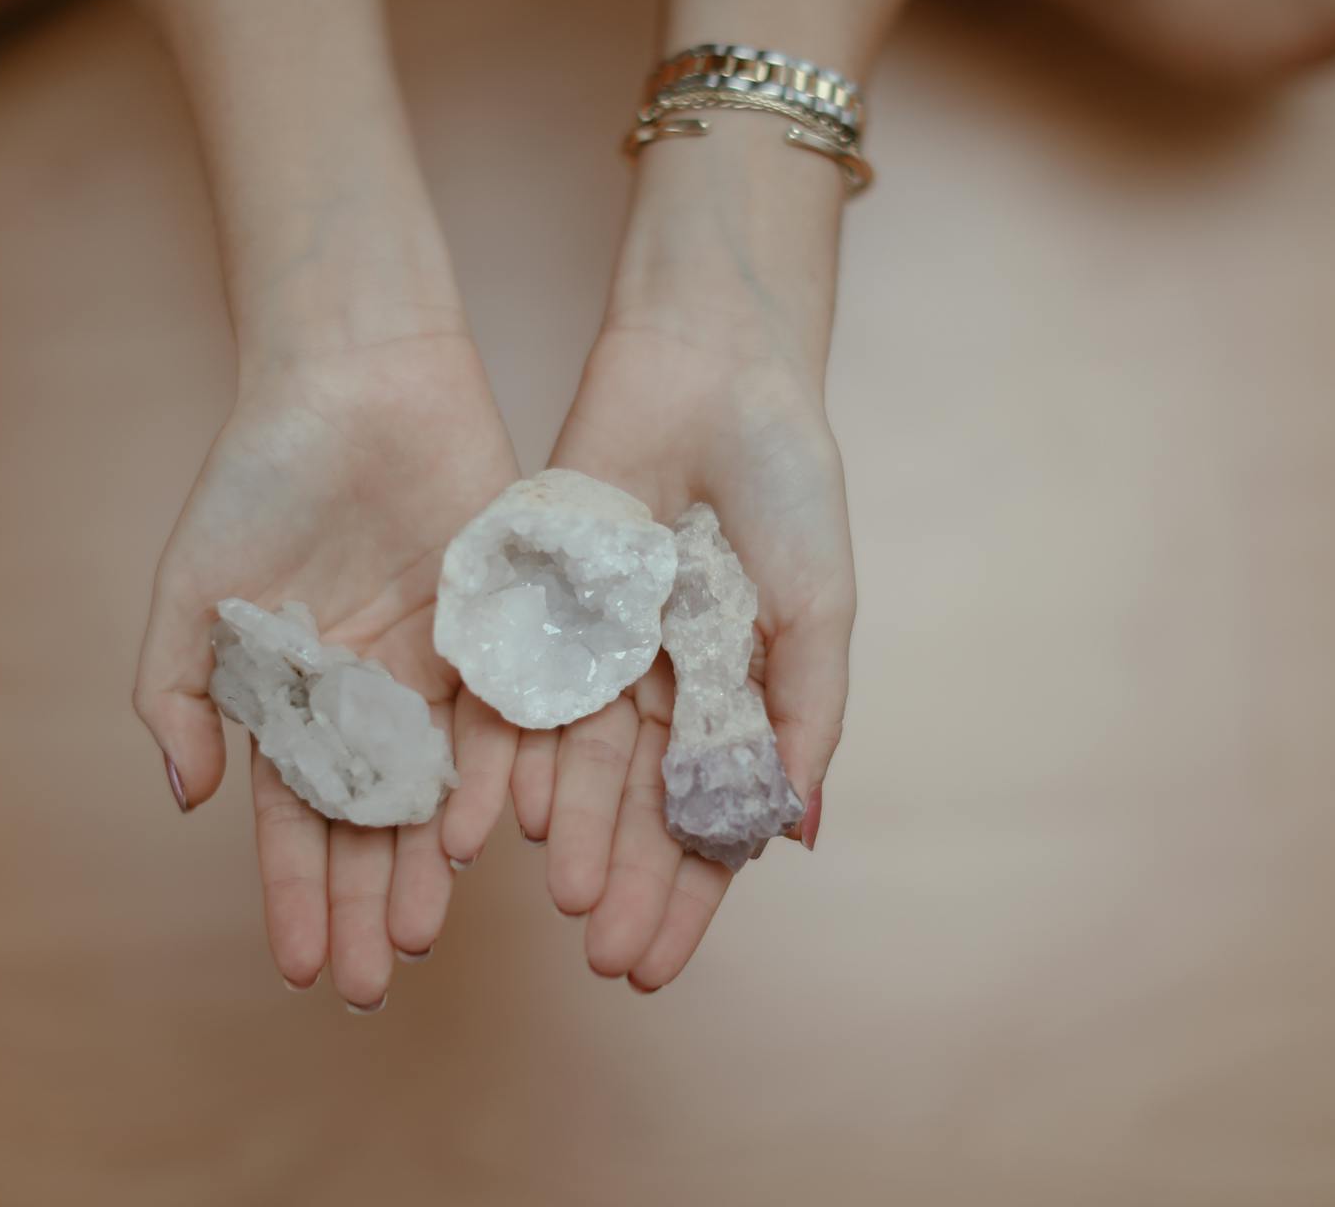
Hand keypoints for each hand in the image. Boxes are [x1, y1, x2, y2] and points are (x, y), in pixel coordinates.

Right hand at [134, 335, 521, 1009]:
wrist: (354, 378)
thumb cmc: (258, 474)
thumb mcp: (193, 587)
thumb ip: (184, 692)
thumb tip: (189, 800)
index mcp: (300, 694)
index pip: (297, 817)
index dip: (296, 891)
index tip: (301, 967)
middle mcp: (373, 696)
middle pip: (372, 822)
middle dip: (365, 903)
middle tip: (370, 984)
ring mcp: (439, 668)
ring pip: (438, 786)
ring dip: (428, 862)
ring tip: (420, 933)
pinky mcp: (502, 628)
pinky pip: (500, 720)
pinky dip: (489, 779)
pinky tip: (484, 841)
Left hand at [518, 324, 856, 990]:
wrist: (714, 371)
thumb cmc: (788, 484)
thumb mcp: (817, 608)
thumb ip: (806, 715)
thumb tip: (795, 833)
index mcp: (726, 694)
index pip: (703, 817)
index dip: (686, 892)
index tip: (663, 963)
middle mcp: (654, 685)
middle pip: (635, 807)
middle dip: (627, 883)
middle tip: (610, 961)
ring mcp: (593, 647)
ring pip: (576, 762)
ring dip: (574, 834)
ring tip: (569, 903)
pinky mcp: (538, 603)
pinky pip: (523, 690)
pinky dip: (519, 751)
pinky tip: (516, 813)